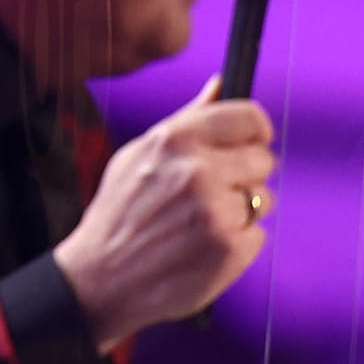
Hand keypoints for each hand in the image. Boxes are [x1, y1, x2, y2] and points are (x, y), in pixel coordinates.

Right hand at [52, 75, 276, 349]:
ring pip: (263, 199)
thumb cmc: (118, 215)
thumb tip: (220, 84)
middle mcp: (199, 172)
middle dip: (244, 175)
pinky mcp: (229, 250)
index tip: (252, 142)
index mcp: (176, 140)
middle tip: (212, 194)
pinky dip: (237, 243)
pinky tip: (203, 248)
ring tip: (201, 224)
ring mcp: (216, 212)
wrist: (100, 279)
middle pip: (262, 160)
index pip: (249, 118)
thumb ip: (186, 119)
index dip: (255, 131)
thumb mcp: (139, 154)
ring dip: (241, 211)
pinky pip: (257, 235)